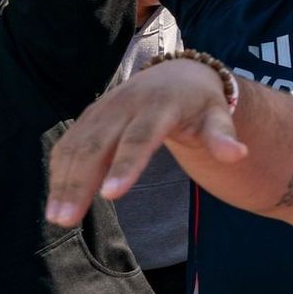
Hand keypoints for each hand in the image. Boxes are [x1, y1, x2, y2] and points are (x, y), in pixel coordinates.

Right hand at [45, 58, 246, 227]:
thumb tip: (237, 155)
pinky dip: (59, 170)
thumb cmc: (200, 104)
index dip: (125, 165)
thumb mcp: (218, 115)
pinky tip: (55, 199)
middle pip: (97, 144)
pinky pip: (69, 143)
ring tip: (56, 217)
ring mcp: (103, 109)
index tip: (111, 195)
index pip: (140, 138)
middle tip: (66, 219)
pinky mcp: (90, 117)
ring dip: (62, 181)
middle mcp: (125, 104)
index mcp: (160, 105)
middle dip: (79, 181)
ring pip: (76, 145)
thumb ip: (223, 136)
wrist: (177, 74)